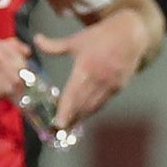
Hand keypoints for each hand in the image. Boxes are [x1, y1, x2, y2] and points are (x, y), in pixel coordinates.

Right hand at [0, 38, 27, 100]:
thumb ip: (8, 47)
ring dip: (7, 89)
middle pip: (21, 69)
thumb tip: (27, 51)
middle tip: (4, 83)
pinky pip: (2, 93)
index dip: (21, 65)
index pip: (23, 54)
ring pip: (13, 83)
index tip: (13, 71)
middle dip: (16, 78)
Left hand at [41, 9, 155, 127]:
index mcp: (85, 67)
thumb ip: (55, 45)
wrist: (131, 35)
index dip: (65, 110)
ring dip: (81, 117)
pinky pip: (103, 102)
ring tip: (70, 126)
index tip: (58, 124)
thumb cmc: (101, 36)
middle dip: (71, 119)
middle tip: (59, 131)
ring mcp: (110, 84)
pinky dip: (93, 109)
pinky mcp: (119, 87)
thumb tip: (36, 39)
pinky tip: (85, 114)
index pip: (72, 93)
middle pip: (82, 104)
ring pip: (93, 106)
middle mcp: (98, 79)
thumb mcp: (76, 40)